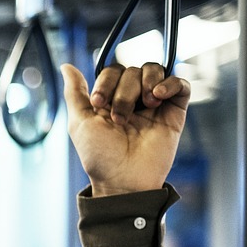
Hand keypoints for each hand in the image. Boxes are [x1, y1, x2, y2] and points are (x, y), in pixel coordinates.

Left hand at [61, 62, 190, 196]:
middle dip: (124, 91)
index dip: (106, 82)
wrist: (124, 180)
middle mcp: (132, 99)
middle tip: (120, 118)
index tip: (98, 104)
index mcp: (109, 99)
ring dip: (145, 83)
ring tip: (145, 105)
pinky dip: (170, 83)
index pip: (112, 71)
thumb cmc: (99, 156)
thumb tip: (66, 66)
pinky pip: (180, 84)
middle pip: (132, 70)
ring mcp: (154, 104)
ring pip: (154, 71)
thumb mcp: (79, 122)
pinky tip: (158, 96)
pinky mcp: (174, 112)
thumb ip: (74, 93)